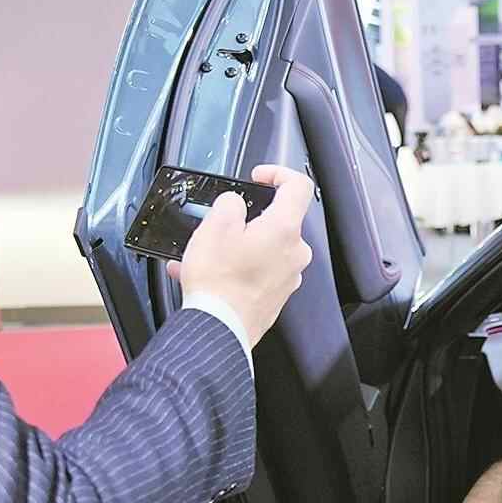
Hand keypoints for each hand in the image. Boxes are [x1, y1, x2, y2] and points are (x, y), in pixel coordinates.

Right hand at [168, 165, 314, 345]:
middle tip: (220, 224)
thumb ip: (230, 203)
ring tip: (203, 253)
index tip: (259, 178)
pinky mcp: (275, 295)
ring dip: (236, 245)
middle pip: (277, 221)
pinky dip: (235, 267)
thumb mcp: (215, 227)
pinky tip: (206, 273)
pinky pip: (256, 271)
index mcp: (284, 229)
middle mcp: (293, 253)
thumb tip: (235, 204)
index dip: (278, 173)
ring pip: (263, 248)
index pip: (298, 186)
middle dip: (248, 218)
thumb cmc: (219, 284)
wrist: (219, 329)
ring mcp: (287, 276)